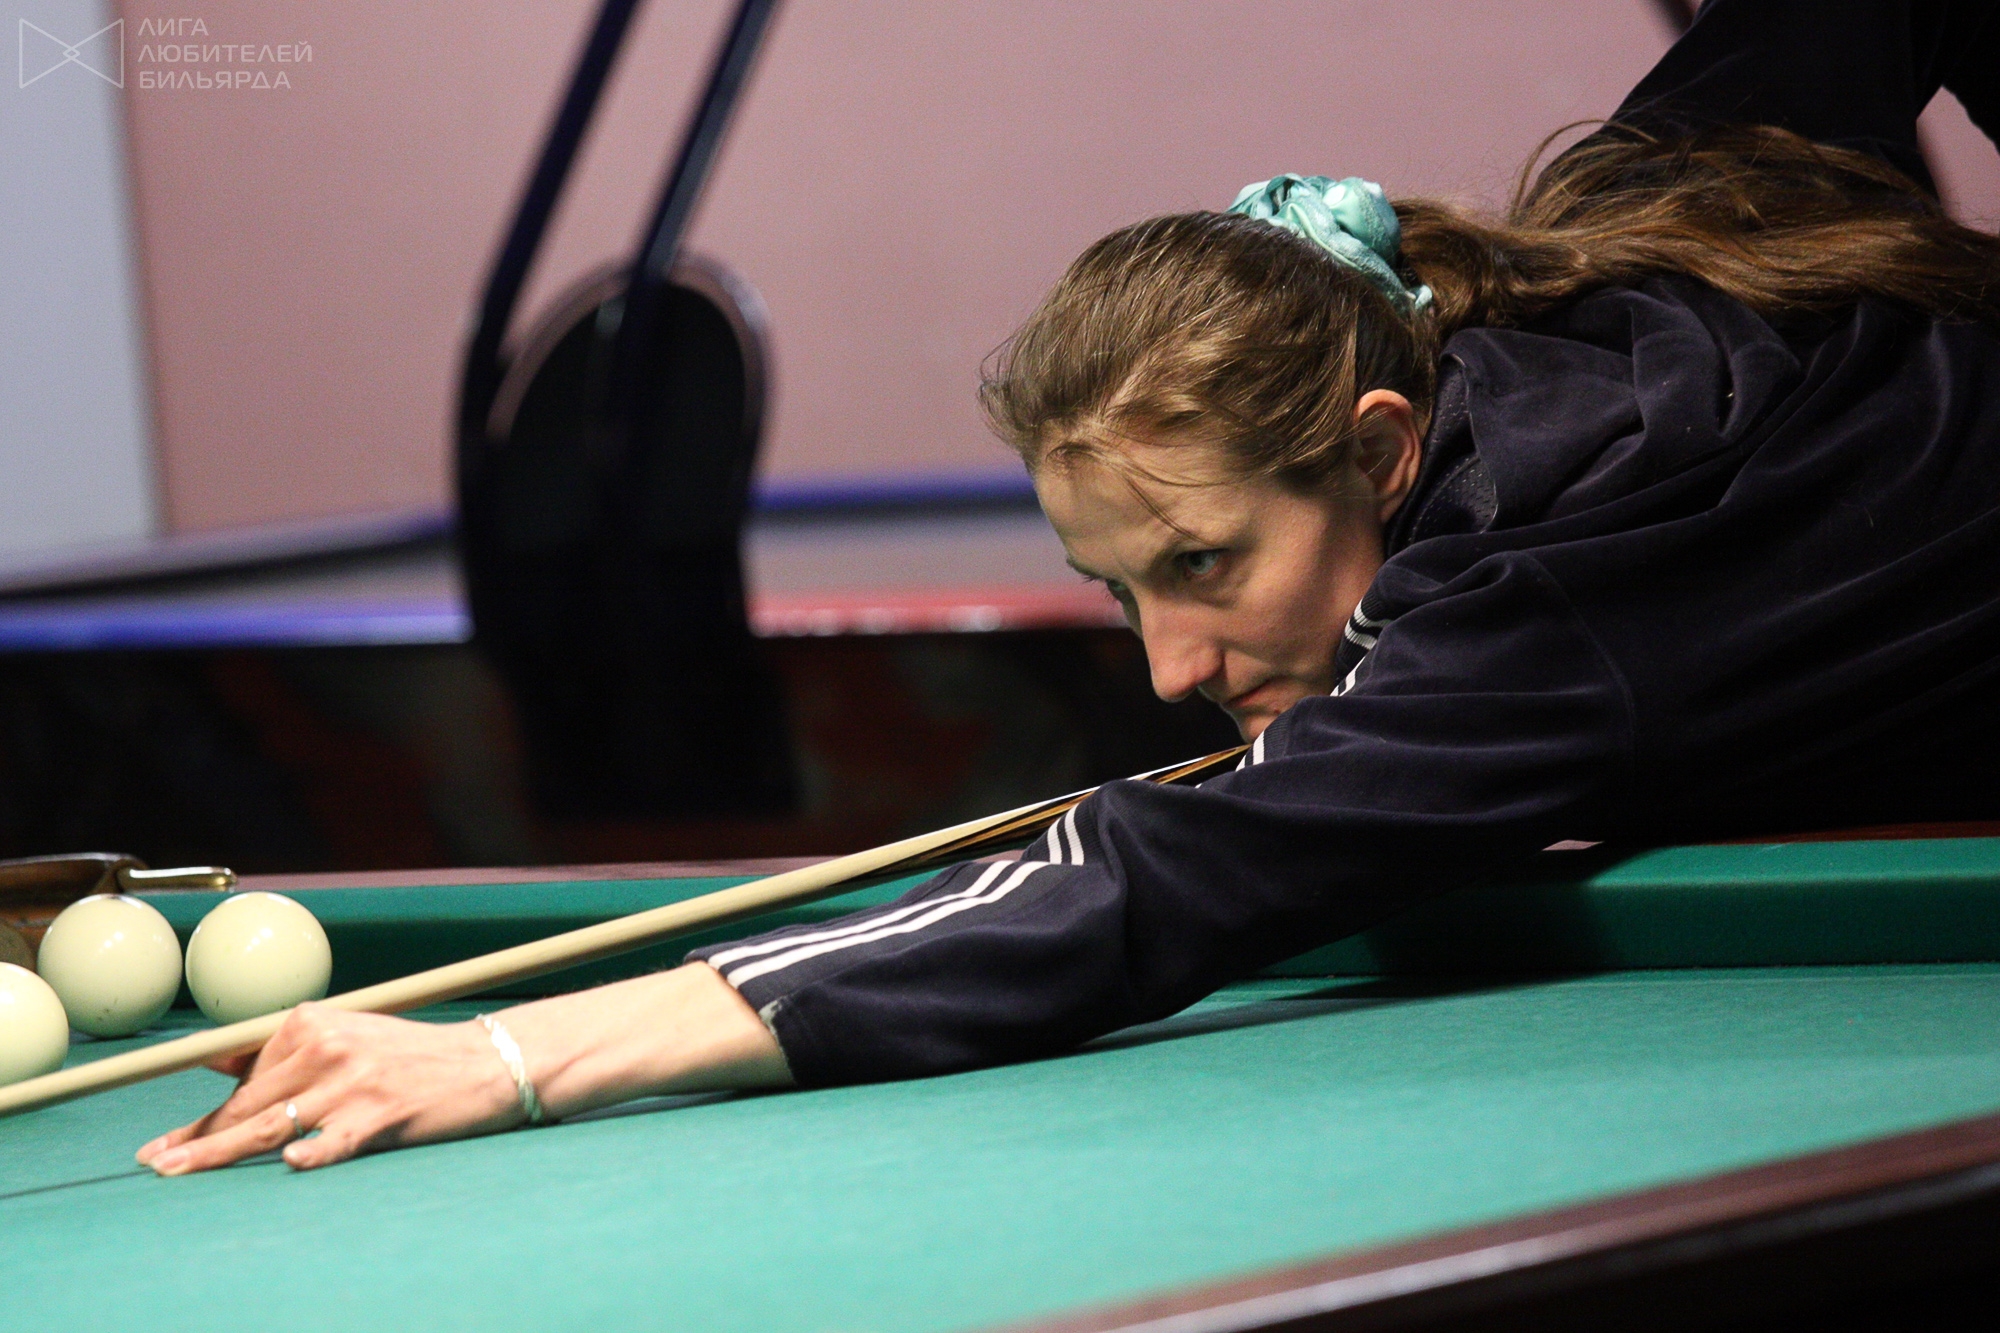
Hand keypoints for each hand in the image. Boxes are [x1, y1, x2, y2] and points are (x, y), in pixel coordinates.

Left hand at [136, 1005, 519, 1174]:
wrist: (486, 1062)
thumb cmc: (411, 1056)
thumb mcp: (348, 1037)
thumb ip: (286, 1052)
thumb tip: (215, 1060)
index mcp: (315, 1022)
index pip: (246, 1078)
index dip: (202, 1114)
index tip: (163, 1142)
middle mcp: (328, 1047)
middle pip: (250, 1104)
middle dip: (200, 1137)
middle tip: (156, 1162)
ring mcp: (353, 1083)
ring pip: (272, 1126)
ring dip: (218, 1153)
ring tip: (179, 1171)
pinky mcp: (380, 1115)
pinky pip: (331, 1143)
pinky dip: (308, 1156)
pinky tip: (287, 1166)